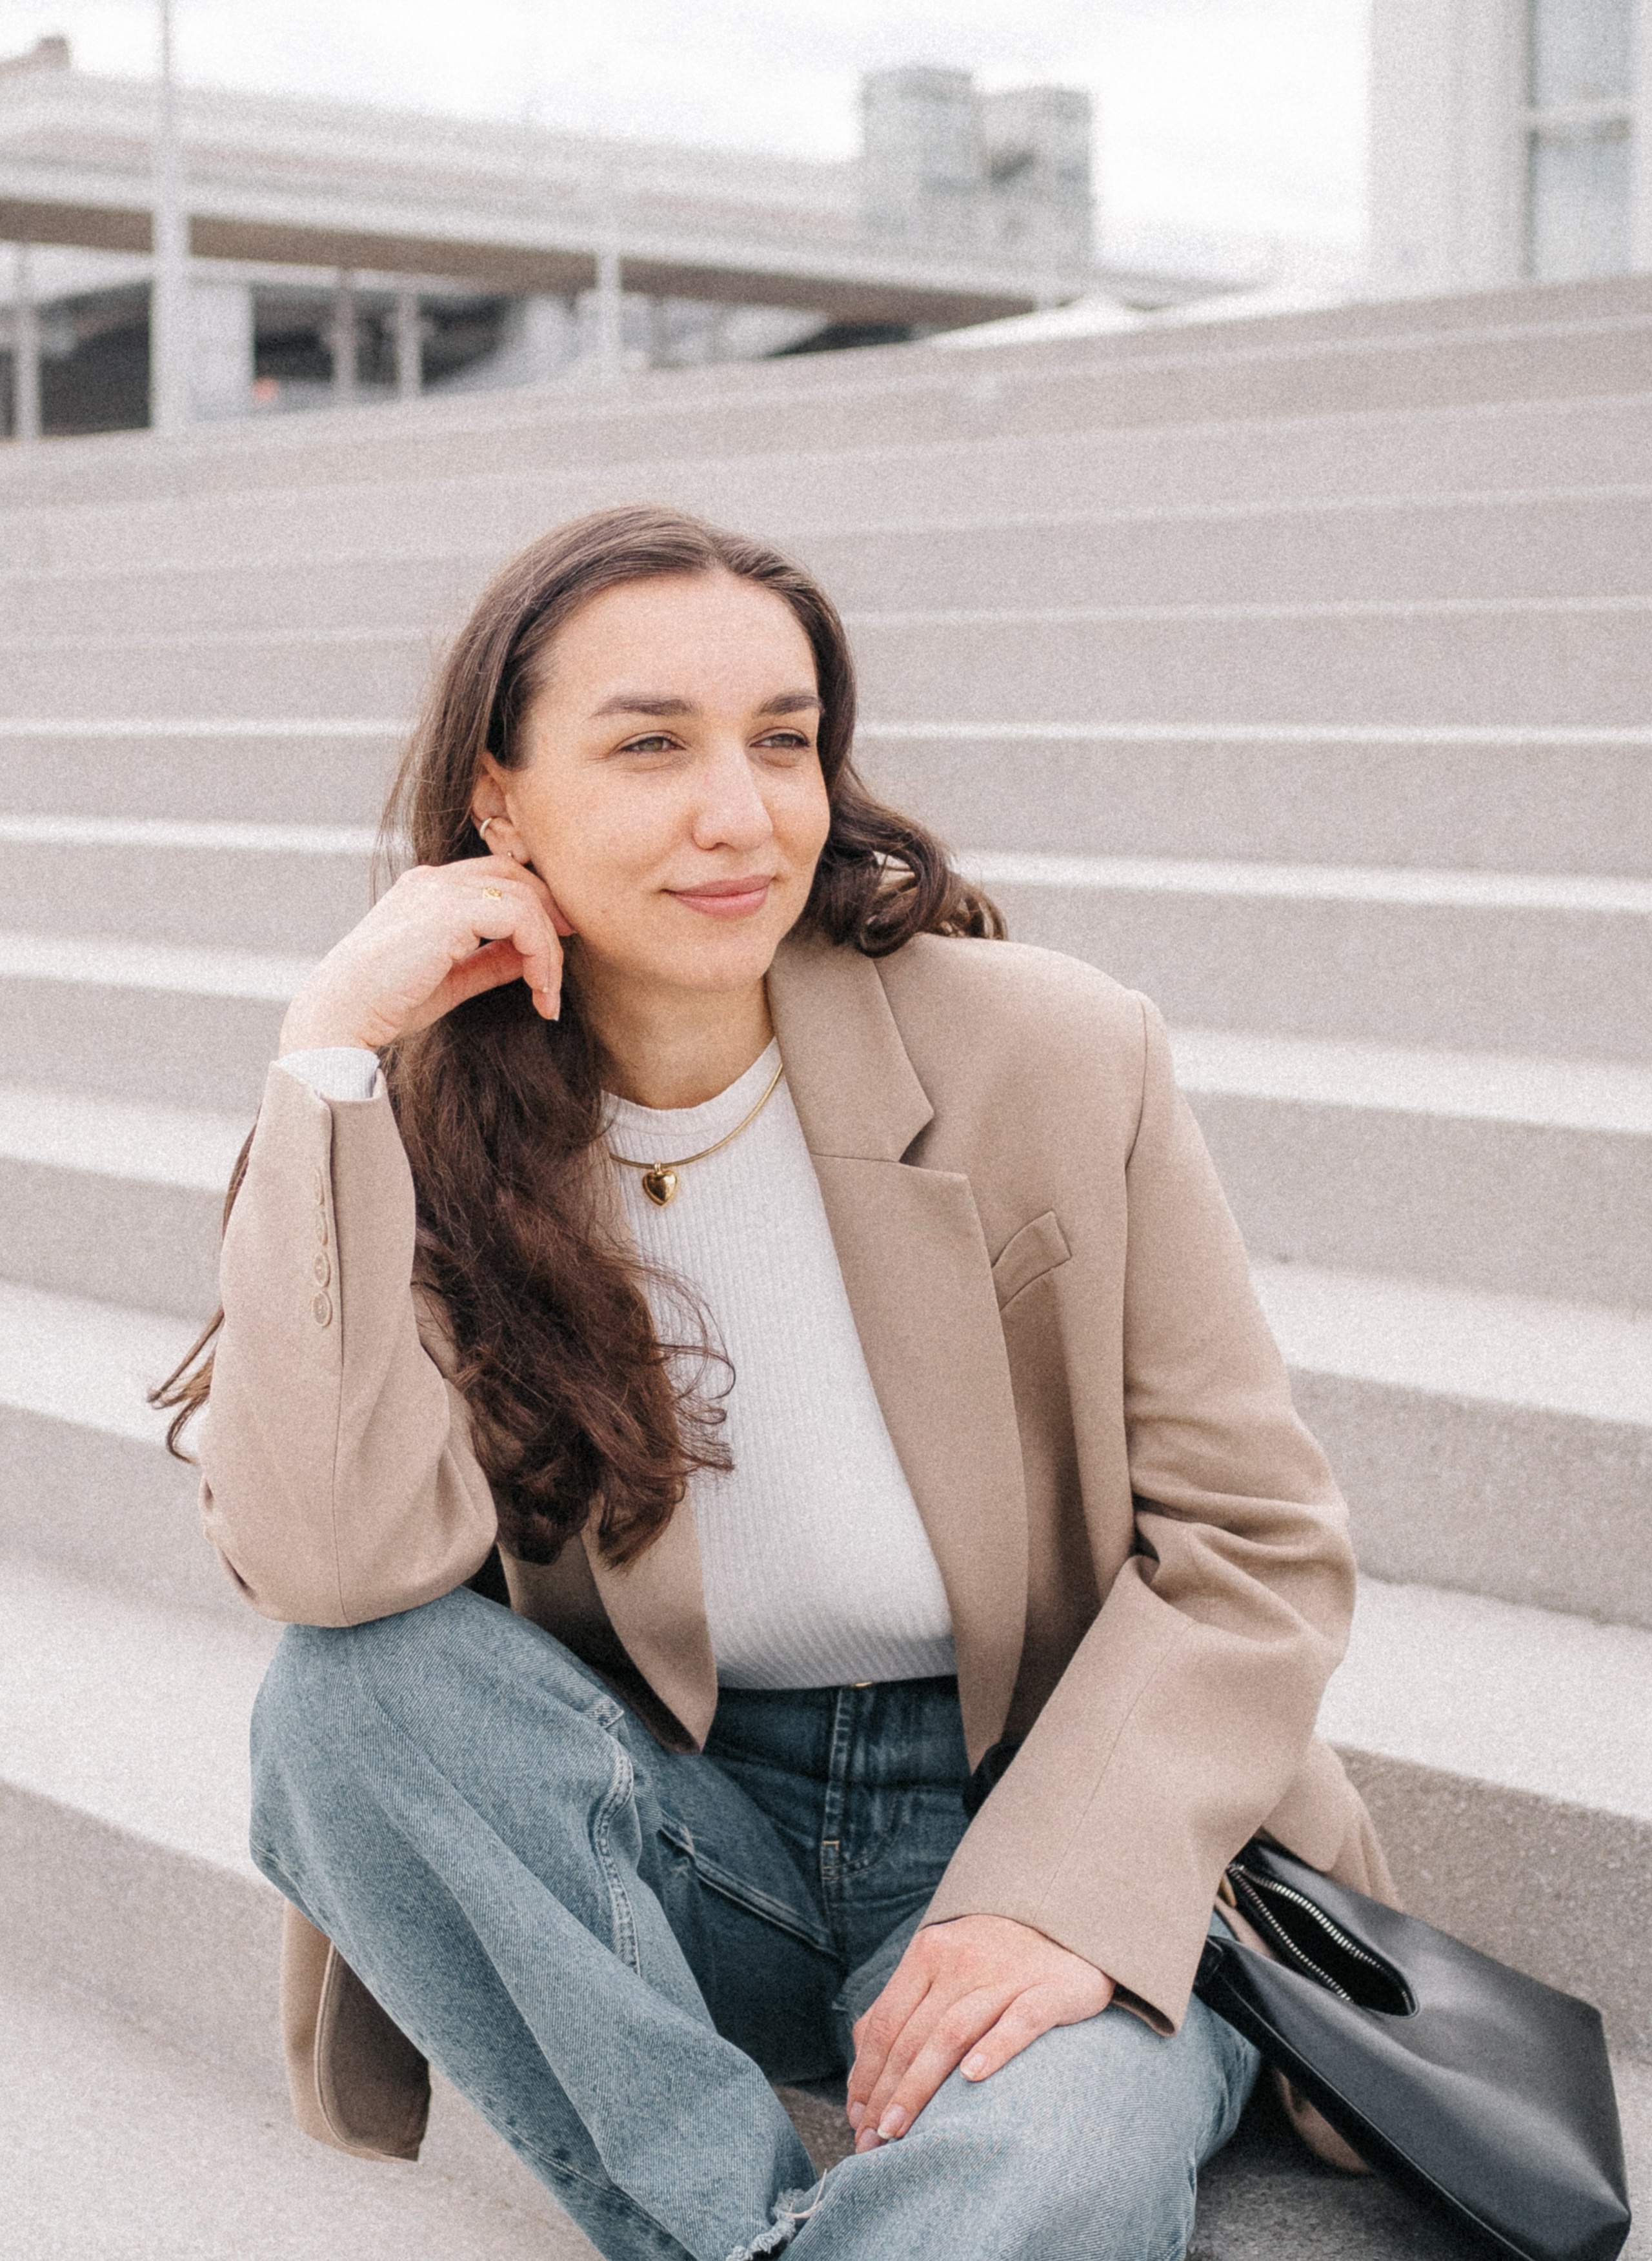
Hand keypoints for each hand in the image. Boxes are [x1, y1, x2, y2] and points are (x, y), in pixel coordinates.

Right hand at [279, 856, 572, 1055]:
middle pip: (517, 878)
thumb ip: (488, 961)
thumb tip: (529, 957)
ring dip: (549, 950)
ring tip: (549, 995)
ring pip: (525, 899)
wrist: (342, 1017)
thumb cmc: (387, 1005)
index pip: (498, 876)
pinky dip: (540, 954)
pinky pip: (520, 917)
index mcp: (428, 889)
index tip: (553, 953)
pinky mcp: (448, 913)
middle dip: (551, 921)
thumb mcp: (451, 979)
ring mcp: (439, 891)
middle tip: (561, 972)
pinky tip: (539, 991)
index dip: (536, 907)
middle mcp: (434, 881)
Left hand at [846, 1915, 1113, 2151]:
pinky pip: (1020, 2020)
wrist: (1068, 1919)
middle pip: (913, 2033)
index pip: (886, 2021)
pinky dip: (994, 2048)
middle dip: (886, 2092)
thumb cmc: (994, 1956)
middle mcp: (962, 1959)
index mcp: (928, 1952)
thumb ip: (901, 2009)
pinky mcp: (1050, 1989)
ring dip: (920, 2085)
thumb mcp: (941, 1966)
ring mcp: (1006, 1973)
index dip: (866, 2073)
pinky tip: (973, 2079)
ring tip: (900, 2128)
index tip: (855, 2118)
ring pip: (953, 2032)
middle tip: (873, 2138)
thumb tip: (859, 2074)